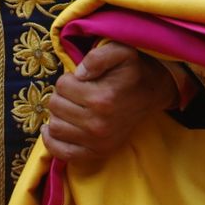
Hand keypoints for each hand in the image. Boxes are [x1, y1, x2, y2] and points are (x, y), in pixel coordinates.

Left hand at [41, 41, 176, 164]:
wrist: (151, 93)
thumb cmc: (132, 70)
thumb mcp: (121, 51)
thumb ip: (97, 57)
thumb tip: (78, 73)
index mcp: (102, 99)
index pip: (62, 86)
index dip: (68, 79)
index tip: (80, 79)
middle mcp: (99, 124)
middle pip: (55, 106)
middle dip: (61, 95)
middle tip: (75, 93)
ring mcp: (98, 142)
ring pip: (55, 127)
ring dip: (58, 114)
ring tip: (71, 107)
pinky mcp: (98, 153)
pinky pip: (64, 153)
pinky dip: (53, 142)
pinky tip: (54, 129)